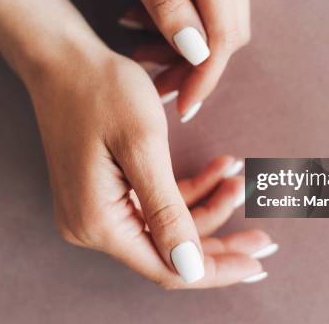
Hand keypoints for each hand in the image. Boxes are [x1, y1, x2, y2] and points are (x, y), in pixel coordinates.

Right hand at [26, 41, 272, 287]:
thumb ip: (167, 213)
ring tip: (238, 179)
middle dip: (220, 243)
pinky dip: (188, 189)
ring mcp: (95, 209)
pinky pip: (153, 203)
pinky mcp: (103, 192)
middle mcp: (92, 225)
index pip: (169, 267)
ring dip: (207, 206)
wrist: (64, 59)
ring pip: (166, 226)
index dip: (217, 270)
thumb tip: (190, 270)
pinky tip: (217, 168)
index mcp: (99, 221)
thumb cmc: (103, 91)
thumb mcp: (144, 147)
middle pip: (169, 252)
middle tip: (264, 238)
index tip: (258, 263)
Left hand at [76, 0, 250, 119]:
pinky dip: (184, 19)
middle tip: (157, 85)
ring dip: (187, 44)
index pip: (224, 34)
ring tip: (142, 52)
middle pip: (230, 29)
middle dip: (196, 65)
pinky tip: (146, 19)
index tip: (183, 106)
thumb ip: (163, 1)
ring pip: (222, 15)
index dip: (205, 76)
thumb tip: (197, 52)